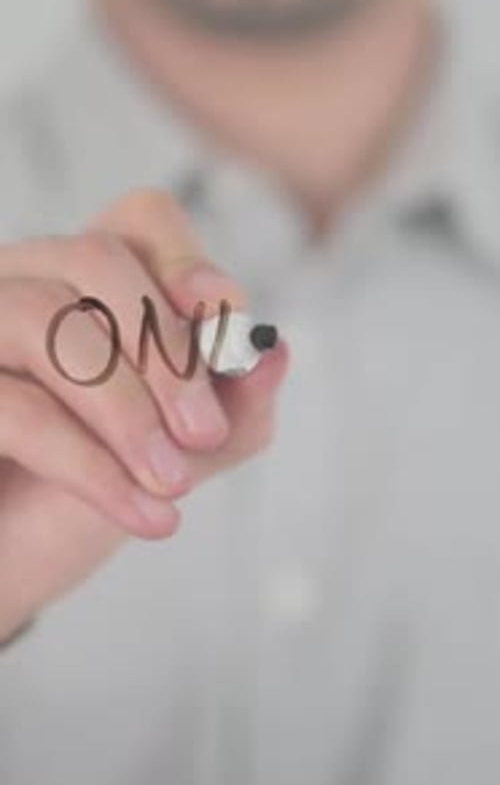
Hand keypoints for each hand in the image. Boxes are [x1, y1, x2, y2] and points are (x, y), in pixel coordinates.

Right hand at [0, 190, 288, 640]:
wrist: (16, 561)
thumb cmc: (92, 492)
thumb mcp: (185, 454)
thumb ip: (235, 409)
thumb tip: (275, 353)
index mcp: (90, 285)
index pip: (141, 222)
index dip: (187, 261)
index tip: (224, 323)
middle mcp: (24, 285)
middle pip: (95, 259)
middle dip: (166, 349)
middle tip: (204, 433)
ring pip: (44, 317)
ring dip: (126, 407)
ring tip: (172, 483)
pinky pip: (15, 405)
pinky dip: (89, 464)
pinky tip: (144, 514)